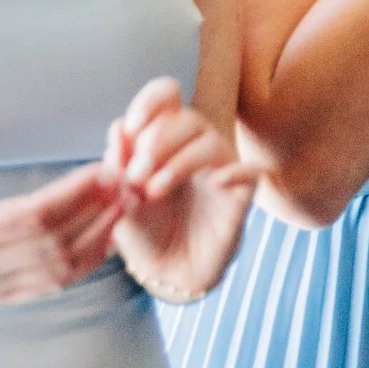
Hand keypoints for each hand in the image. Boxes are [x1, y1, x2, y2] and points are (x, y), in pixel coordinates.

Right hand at [0, 146, 126, 304]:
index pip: (33, 215)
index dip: (76, 193)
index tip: (105, 168)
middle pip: (56, 241)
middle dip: (99, 210)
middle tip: (128, 179)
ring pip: (63, 268)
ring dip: (102, 235)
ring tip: (126, 202)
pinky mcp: (2, 297)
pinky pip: (56, 283)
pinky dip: (89, 260)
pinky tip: (109, 232)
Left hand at [109, 77, 262, 300]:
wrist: (168, 271)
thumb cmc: (144, 231)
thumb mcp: (121, 199)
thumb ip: (119, 165)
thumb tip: (119, 126)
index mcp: (164, 138)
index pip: (167, 96)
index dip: (152, 102)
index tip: (133, 127)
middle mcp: (195, 146)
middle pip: (188, 118)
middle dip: (157, 142)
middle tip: (135, 176)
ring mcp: (222, 167)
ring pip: (211, 142)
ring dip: (179, 162)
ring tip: (153, 192)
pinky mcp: (242, 192)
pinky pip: (249, 171)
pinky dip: (233, 172)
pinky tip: (214, 184)